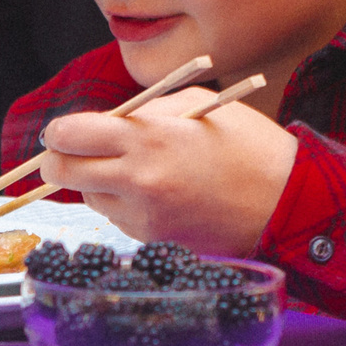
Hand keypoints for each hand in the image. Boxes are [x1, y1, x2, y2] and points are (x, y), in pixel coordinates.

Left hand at [37, 90, 298, 256]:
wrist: (286, 201)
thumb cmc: (246, 144)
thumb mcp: (194, 104)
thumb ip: (141, 112)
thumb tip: (101, 122)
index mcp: (147, 139)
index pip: (68, 135)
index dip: (60, 131)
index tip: (66, 131)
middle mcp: (137, 180)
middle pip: (61, 173)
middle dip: (61, 161)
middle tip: (77, 153)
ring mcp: (143, 217)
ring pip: (89, 198)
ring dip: (98, 183)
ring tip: (139, 172)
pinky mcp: (153, 241)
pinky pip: (119, 219)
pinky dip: (126, 205)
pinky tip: (161, 194)